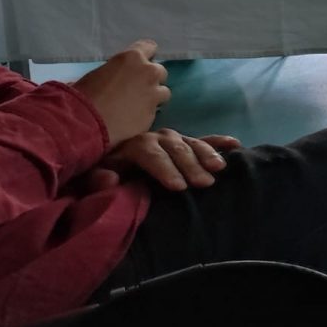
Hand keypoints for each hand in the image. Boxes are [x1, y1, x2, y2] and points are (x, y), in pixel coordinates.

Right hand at [73, 40, 170, 147]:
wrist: (82, 124)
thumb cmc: (81, 96)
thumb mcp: (95, 75)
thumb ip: (111, 72)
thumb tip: (106, 79)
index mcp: (132, 58)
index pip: (149, 47)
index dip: (144, 56)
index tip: (138, 66)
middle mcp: (149, 73)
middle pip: (159, 72)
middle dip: (150, 79)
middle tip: (135, 89)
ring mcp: (154, 95)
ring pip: (163, 93)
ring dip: (153, 97)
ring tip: (136, 107)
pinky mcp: (153, 116)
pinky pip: (155, 112)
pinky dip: (146, 114)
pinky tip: (132, 121)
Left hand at [84, 131, 240, 192]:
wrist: (106, 161)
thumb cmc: (103, 174)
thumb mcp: (91, 178)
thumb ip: (98, 179)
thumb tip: (108, 179)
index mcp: (132, 145)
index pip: (150, 153)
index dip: (164, 169)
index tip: (179, 187)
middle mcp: (155, 138)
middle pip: (175, 148)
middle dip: (190, 165)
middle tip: (204, 183)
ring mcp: (171, 139)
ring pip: (191, 143)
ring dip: (207, 154)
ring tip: (220, 168)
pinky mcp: (183, 144)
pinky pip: (203, 140)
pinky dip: (218, 142)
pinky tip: (235, 145)